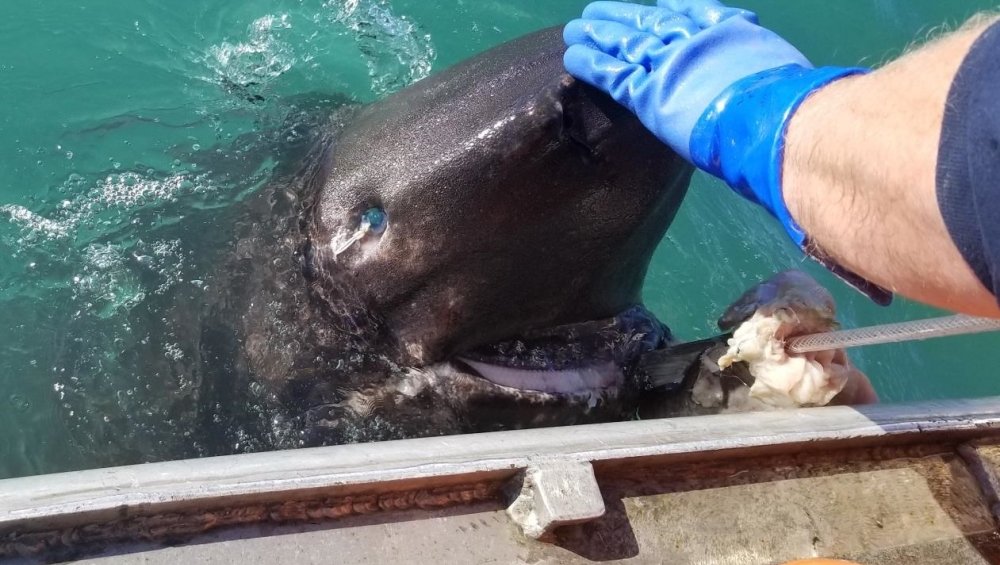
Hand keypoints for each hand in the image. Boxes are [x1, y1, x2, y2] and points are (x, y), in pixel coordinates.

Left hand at [563, 0, 866, 245]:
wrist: (781, 123)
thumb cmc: (794, 111)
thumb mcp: (781, 76)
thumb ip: (761, 78)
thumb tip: (767, 95)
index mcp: (732, 33)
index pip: (694, 12)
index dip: (671, 8)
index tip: (656, 4)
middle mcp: (697, 43)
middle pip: (651, 24)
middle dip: (623, 17)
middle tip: (598, 11)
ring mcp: (672, 66)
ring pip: (627, 44)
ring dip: (598, 35)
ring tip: (575, 29)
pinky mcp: (651, 96)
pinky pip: (615, 76)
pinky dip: (592, 64)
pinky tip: (573, 56)